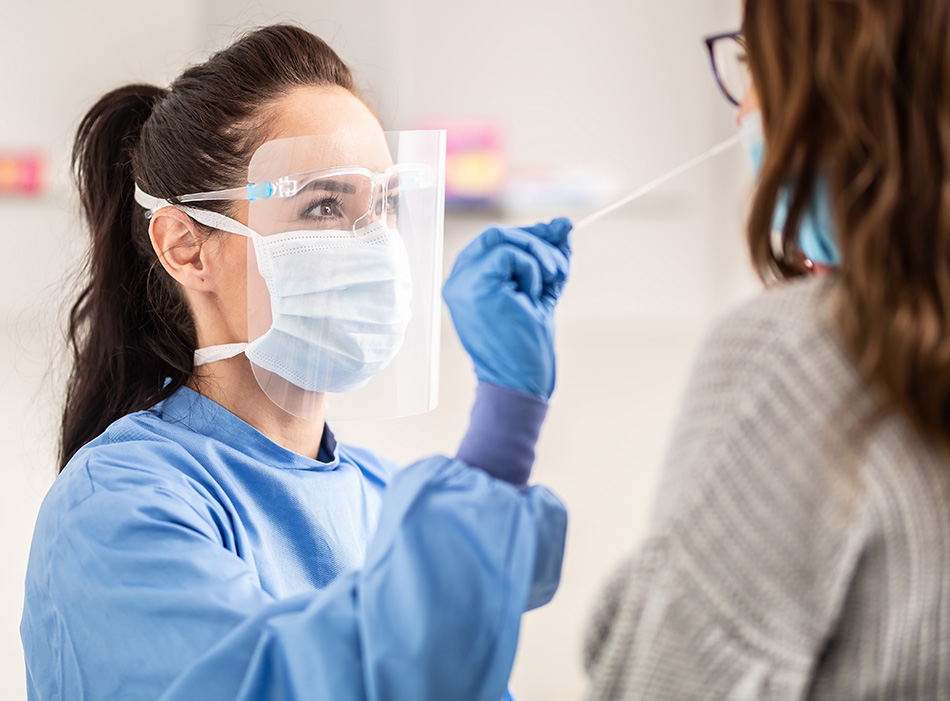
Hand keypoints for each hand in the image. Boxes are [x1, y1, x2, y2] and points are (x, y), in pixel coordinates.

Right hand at [443, 218, 572, 398]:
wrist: (520, 382)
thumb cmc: (526, 345)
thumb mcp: (540, 291)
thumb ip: (547, 258)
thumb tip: (564, 223)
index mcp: (467, 282)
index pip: (494, 241)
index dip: (529, 234)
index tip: (560, 234)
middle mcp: (457, 280)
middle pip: (496, 234)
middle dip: (536, 240)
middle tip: (560, 266)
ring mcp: (462, 283)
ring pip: (502, 238)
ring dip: (538, 255)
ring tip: (551, 283)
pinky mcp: (475, 286)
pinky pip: (509, 254)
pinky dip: (532, 269)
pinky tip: (533, 297)